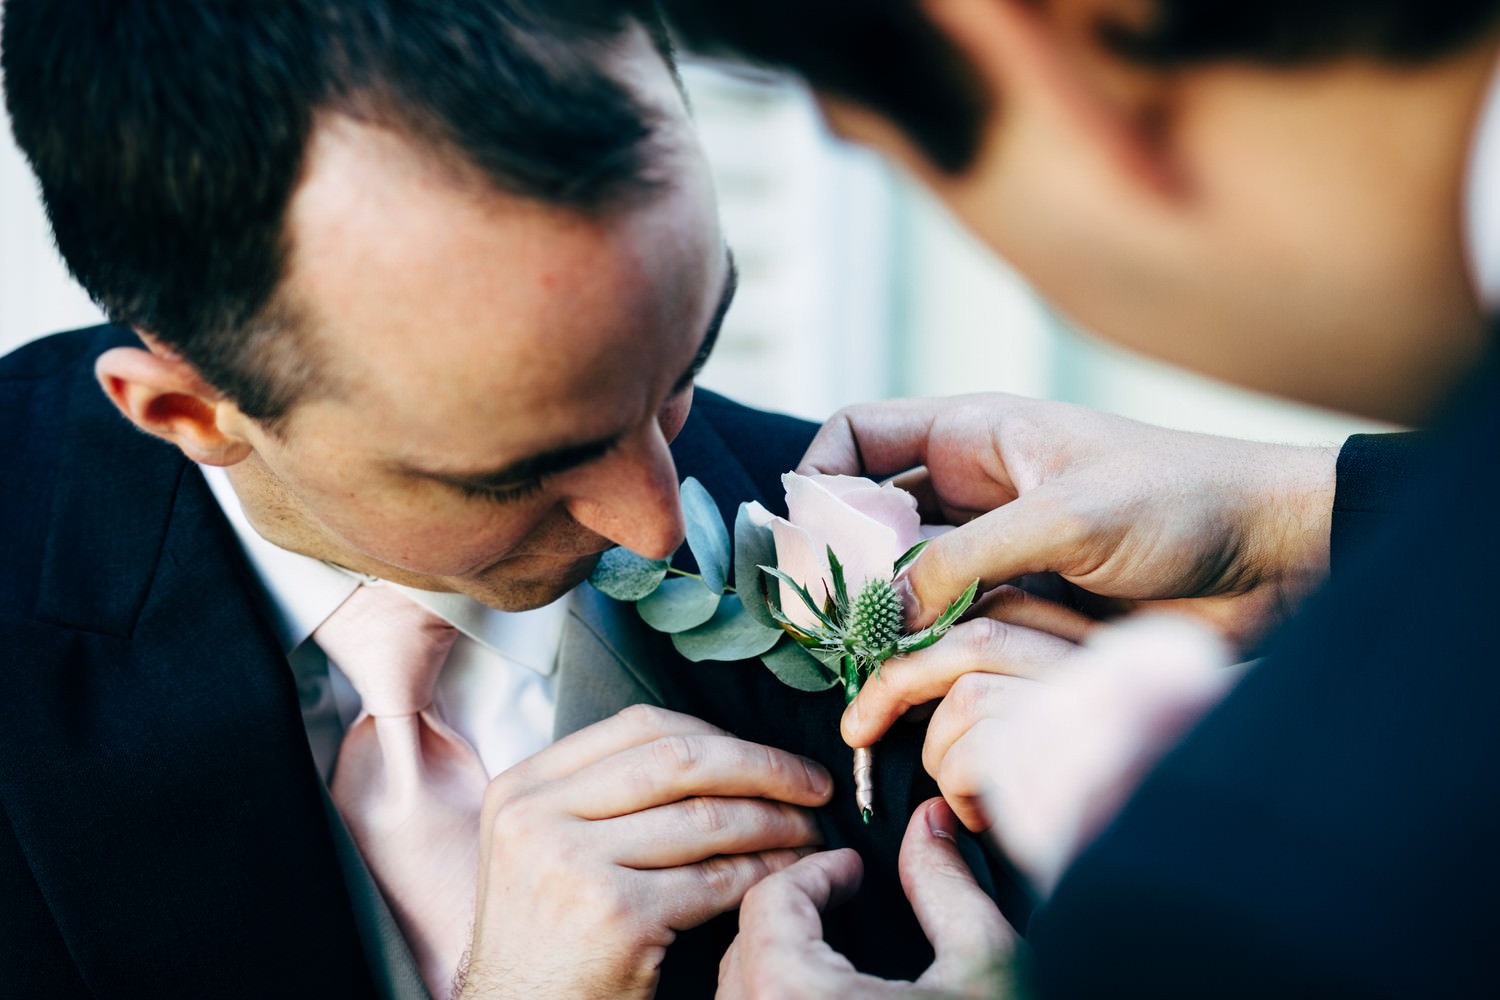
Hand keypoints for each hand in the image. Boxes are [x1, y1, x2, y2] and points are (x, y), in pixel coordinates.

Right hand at [459, 705, 832, 999]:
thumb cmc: (545, 940)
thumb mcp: (539, 846)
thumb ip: (595, 793)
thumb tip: (709, 749)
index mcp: (523, 787)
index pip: (641, 726)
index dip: (718, 734)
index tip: (764, 754)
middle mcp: (538, 816)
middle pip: (680, 758)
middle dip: (764, 767)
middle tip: (814, 785)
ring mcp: (574, 864)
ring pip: (707, 818)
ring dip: (777, 822)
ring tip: (810, 830)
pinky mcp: (616, 917)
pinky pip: (716, 880)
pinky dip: (766, 871)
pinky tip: (791, 872)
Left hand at [717, 799, 1018, 999]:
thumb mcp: (985, 966)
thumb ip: (948, 886)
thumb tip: (931, 822)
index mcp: (798, 997)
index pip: (770, 905)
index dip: (815, 874)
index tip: (848, 870)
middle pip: (742, 949)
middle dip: (788, 913)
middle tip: (835, 896)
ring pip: (735, 994)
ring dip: (773, 960)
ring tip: (826, 947)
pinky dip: (770, 998)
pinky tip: (822, 994)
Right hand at [801, 395, 1338, 647]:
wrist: (1275, 558)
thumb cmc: (1182, 504)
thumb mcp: (1068, 518)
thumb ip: (967, 558)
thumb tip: (885, 610)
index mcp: (975, 434)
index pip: (858, 434)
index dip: (818, 475)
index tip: (802, 535)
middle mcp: (971, 489)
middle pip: (866, 514)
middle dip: (833, 557)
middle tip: (816, 612)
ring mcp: (992, 549)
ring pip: (900, 576)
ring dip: (873, 609)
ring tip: (850, 651)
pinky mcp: (1019, 603)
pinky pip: (945, 620)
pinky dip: (917, 642)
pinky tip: (904, 669)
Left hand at [852, 616, 1235, 895]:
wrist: (1188, 852)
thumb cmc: (1112, 800)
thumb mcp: (1062, 731)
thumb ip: (1014, 691)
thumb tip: (924, 688)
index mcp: (1091, 645)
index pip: (994, 609)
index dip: (925, 640)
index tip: (885, 675)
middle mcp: (1094, 662)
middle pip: (971, 640)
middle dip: (896, 683)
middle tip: (858, 728)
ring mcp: (1086, 704)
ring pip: (965, 699)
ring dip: (943, 758)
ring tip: (969, 797)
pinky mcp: (1069, 753)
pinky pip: (976, 754)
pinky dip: (960, 792)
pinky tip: (985, 820)